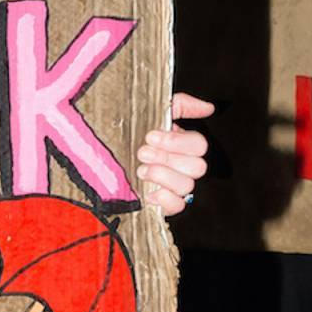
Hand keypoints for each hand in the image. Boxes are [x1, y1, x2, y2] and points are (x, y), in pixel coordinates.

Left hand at [137, 92, 213, 215]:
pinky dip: (166, 200)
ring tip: (141, 170)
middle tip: (142, 152)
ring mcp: (174, 186)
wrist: (102, 157)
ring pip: (187, 185)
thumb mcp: (152, 111)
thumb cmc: (128, 132)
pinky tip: (149, 191)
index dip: (177, 142)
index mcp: (182, 144)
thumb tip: (210, 108)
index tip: (151, 136)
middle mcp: (182, 166)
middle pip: (197, 166)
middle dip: (167, 158)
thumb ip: (181, 105)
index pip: (199, 145)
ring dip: (162, 176)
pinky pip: (178, 206)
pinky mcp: (163, 204)